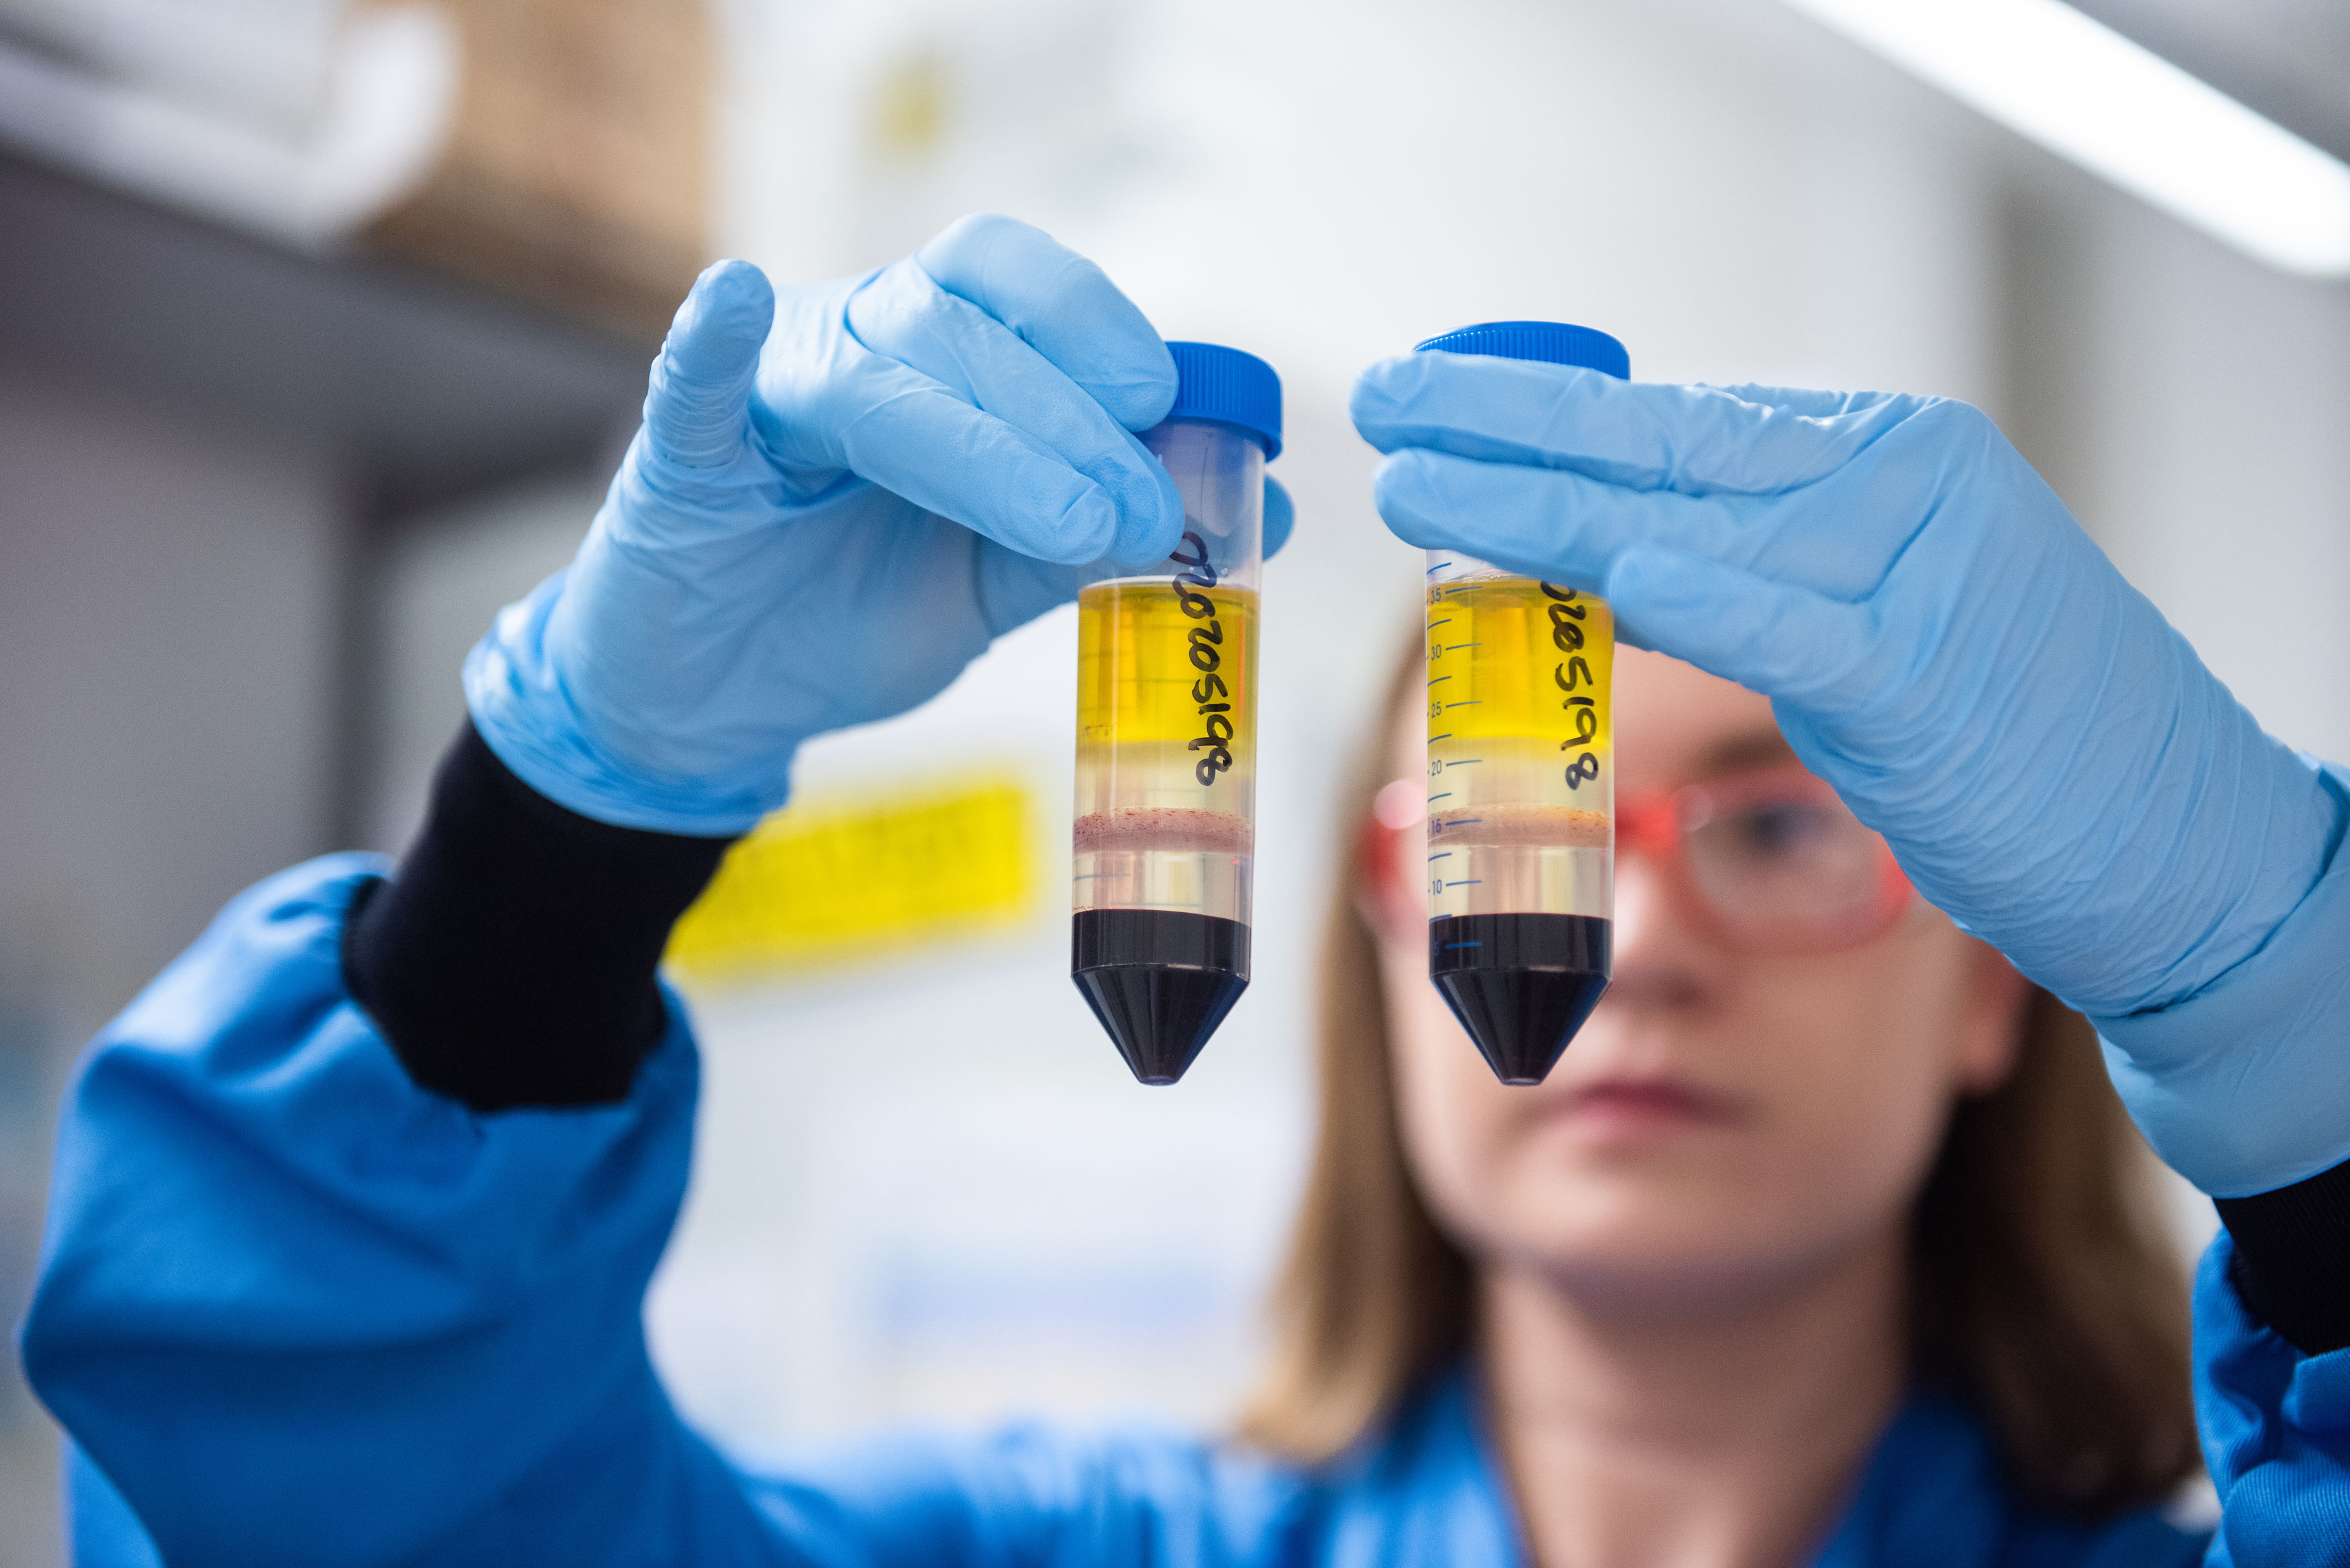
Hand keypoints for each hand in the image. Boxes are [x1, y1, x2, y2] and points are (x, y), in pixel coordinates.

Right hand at [465, 214, 1291, 836]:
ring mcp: (767, 393)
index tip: (1168, 410)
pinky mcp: (683, 457)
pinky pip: (692, 386)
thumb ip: (1100, 536)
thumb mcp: (996, 578)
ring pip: (874, 374)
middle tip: (1144, 512)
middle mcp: (853, 341)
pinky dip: (713, 345)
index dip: (1097, 331)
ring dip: (984, 441)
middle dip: (1069, 419)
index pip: (1016, 287)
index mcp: (933, 353)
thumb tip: (1258, 508)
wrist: (724, 698)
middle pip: (963, 328)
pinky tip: (736, 300)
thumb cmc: (853, 607)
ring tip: (1072, 522)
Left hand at [1354, 355, 2342, 1188]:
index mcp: (1891, 458)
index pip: (1689, 419)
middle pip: (1669, 443)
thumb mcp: (1879, 621)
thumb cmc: (2013, 734)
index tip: (1442, 397)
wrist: (2173, 838)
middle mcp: (1902, 485)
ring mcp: (1918, 571)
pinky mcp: (1923, 676)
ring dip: (1540, 501)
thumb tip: (1616, 555)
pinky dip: (1691, 595)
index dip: (1553, 410)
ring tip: (1415, 479)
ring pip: (1693, 518)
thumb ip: (1763, 573)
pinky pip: (1784, 624)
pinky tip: (1594, 569)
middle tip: (1390, 397)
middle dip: (1513, 423)